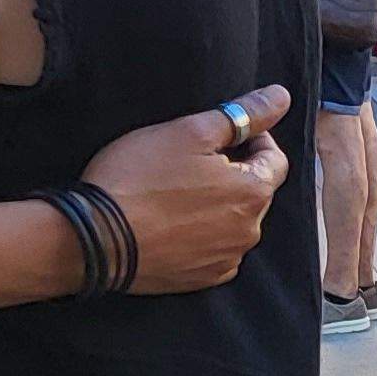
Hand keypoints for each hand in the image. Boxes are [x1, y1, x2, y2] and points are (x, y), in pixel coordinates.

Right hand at [80, 86, 295, 294]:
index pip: (274, 159)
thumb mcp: (191, 132)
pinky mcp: (201, 279)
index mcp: (254, 193)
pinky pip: (213, 250)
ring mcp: (225, 258)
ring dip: (216, 204)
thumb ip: (244, 114)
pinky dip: (200, 235)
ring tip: (175, 192)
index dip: (252, 139)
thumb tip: (282, 96)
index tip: (224, 134)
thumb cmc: (139, 179)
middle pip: (253, 191)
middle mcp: (249, 231)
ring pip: (233, 222)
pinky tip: (171, 222)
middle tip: (190, 162)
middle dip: (232, 173)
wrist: (94, 239)